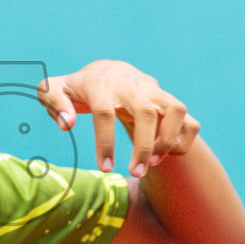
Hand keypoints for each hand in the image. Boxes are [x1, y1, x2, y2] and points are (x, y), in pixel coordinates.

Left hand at [36, 60, 199, 177]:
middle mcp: (131, 84)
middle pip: (145, 112)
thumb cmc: (77, 88)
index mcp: (101, 84)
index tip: (105, 168)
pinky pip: (190, 119)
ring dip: (168, 140)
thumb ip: (54, 103)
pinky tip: (169, 155)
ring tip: (154, 163)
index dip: (105, 142)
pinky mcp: (168, 99)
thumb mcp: (54, 90)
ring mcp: (154, 91)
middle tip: (136, 172)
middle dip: (143, 147)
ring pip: (176, 109)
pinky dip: (184, 140)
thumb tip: (67, 124)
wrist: (107, 70)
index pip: (104, 112)